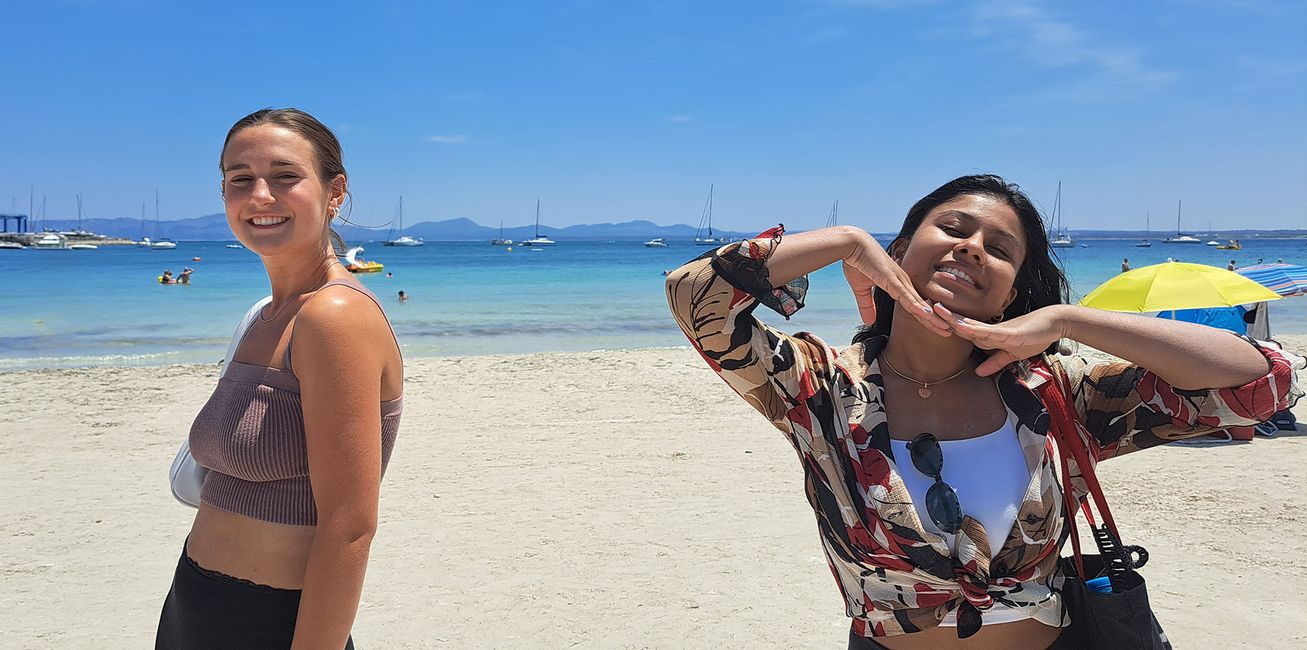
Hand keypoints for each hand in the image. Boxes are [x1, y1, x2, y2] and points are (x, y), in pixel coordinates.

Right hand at [843, 231, 952, 337]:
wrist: (852, 244)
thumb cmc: (858, 262)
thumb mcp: (861, 289)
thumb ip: (867, 305)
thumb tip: (869, 322)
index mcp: (898, 284)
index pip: (915, 305)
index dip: (926, 318)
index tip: (937, 328)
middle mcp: (902, 282)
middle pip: (921, 305)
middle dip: (935, 320)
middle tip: (949, 332)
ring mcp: (898, 280)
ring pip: (918, 302)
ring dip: (932, 316)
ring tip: (945, 327)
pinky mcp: (891, 278)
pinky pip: (905, 295)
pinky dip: (916, 305)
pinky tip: (927, 314)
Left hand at [932, 303, 1068, 375]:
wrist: (1053, 325)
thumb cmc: (1032, 336)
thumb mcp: (1011, 355)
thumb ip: (995, 362)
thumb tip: (979, 372)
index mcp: (986, 334)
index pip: (960, 330)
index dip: (944, 325)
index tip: (927, 318)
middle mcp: (988, 329)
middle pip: (960, 324)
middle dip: (941, 317)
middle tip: (921, 305)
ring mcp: (997, 329)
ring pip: (969, 325)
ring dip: (952, 318)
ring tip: (935, 310)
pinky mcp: (1007, 332)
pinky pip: (987, 332)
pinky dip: (973, 329)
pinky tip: (961, 326)